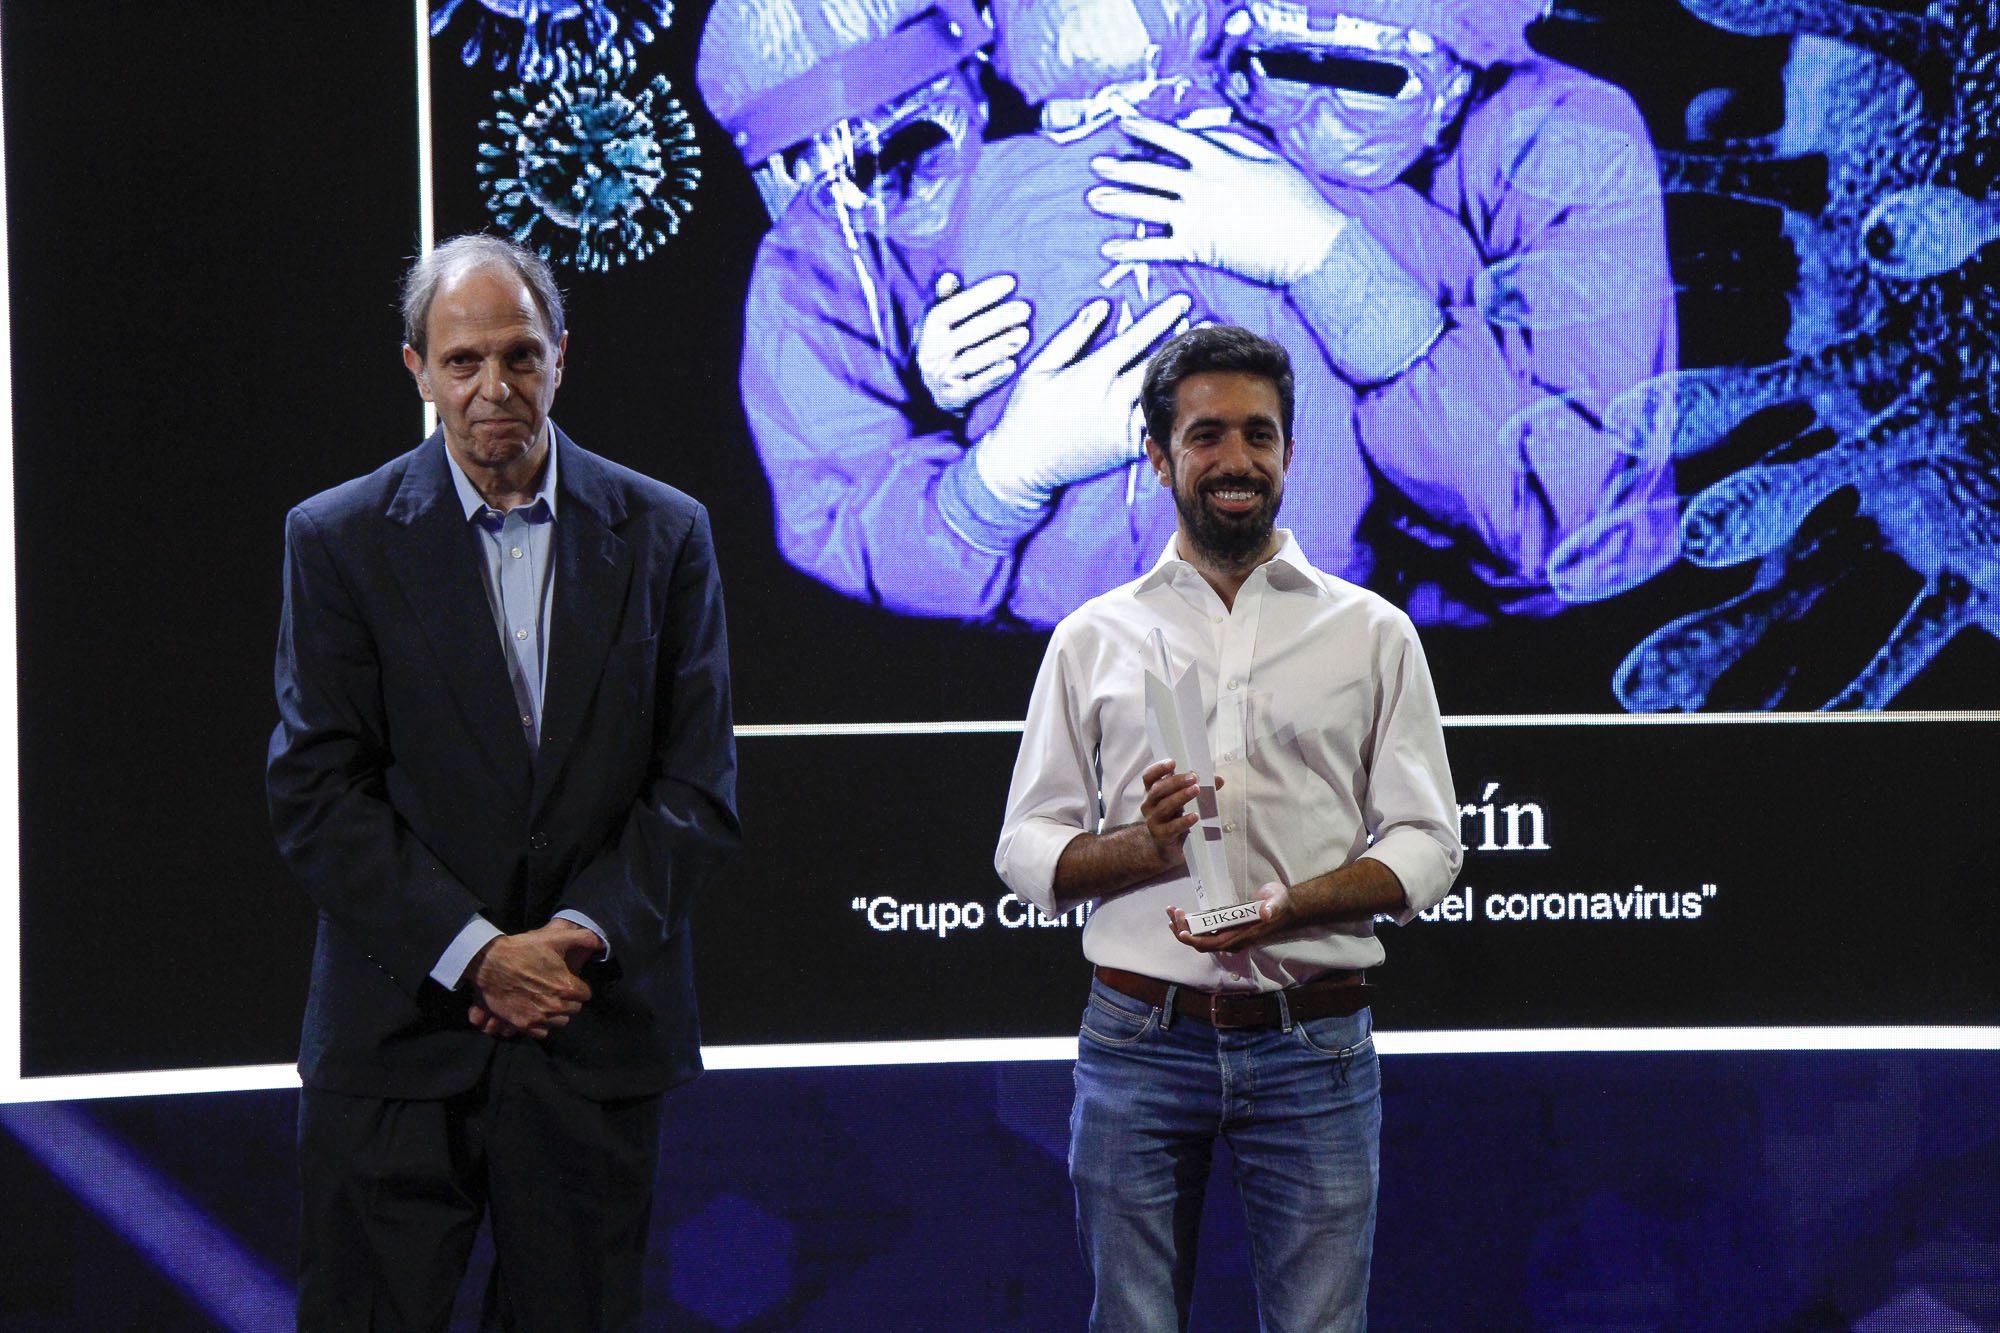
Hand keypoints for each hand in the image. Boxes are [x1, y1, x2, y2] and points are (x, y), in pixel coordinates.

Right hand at [465, 918, 598, 1038]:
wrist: (490, 962)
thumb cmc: (523, 949)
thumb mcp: (554, 938)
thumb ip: (583, 938)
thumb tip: (600, 942)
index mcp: (566, 986)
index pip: (585, 995)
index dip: (578, 987)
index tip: (568, 981)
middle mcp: (555, 1005)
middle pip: (574, 1009)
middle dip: (569, 1000)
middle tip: (556, 989)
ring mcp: (539, 1017)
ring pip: (560, 1022)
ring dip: (556, 1013)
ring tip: (546, 1000)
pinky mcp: (523, 1024)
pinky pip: (542, 1032)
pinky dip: (540, 1024)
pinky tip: (535, 1010)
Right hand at [917, 272, 1032, 412]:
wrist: (939, 394)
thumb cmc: (949, 349)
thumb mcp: (943, 325)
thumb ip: (949, 301)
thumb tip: (949, 277)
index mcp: (929, 329)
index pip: (954, 307)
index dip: (981, 294)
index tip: (1010, 282)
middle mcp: (930, 353)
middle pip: (967, 333)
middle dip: (998, 319)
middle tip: (1025, 309)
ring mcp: (939, 377)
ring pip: (971, 360)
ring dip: (999, 347)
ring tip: (1024, 335)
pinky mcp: (952, 398)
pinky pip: (975, 386)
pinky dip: (994, 376)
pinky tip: (1013, 365)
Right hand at [972, 289, 1191, 506]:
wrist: (1021, 466)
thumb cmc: (1026, 413)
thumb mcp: (1040, 368)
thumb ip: (1073, 336)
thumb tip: (1100, 307)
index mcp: (1091, 376)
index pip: (1135, 340)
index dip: (1161, 318)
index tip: (1181, 301)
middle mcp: (1111, 402)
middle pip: (1159, 366)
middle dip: (1184, 343)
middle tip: (1208, 326)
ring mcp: (1121, 428)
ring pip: (1161, 398)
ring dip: (1182, 377)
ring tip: (1201, 358)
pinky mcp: (1125, 450)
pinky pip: (1154, 426)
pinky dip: (1170, 409)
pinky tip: (1186, 395)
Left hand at [1088, 117, 1347, 286]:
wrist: (1310, 242)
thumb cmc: (1297, 201)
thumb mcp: (1269, 159)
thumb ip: (1235, 143)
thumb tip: (1207, 134)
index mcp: (1219, 160)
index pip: (1172, 139)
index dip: (1145, 131)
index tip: (1124, 125)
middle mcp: (1201, 185)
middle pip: (1150, 173)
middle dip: (1120, 168)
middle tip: (1097, 165)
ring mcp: (1196, 217)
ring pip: (1145, 206)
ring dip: (1116, 202)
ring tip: (1094, 199)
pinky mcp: (1198, 249)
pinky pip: (1155, 248)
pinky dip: (1130, 248)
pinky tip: (1109, 248)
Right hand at [1136, 759, 1227, 872]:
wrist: (1165, 848)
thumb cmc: (1175, 818)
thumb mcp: (1184, 801)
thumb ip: (1198, 788)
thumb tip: (1218, 779)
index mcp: (1152, 792)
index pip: (1149, 777)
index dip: (1158, 768)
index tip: (1173, 762)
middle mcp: (1149, 805)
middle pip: (1158, 790)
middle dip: (1176, 782)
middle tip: (1193, 777)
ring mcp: (1153, 821)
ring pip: (1165, 807)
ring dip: (1181, 797)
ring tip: (1196, 790)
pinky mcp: (1162, 836)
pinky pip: (1172, 827)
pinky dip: (1184, 821)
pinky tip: (1195, 816)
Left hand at [1167, 880, 1290, 952]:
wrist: (1284, 907)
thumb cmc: (1279, 904)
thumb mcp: (1277, 902)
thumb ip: (1272, 907)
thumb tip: (1266, 913)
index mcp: (1242, 936)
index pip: (1215, 944)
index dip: (1197, 941)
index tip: (1182, 932)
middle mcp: (1233, 939)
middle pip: (1202, 944)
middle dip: (1184, 932)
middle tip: (1173, 913)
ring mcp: (1229, 934)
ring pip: (1201, 939)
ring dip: (1183, 928)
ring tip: (1172, 912)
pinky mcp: (1226, 928)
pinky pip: (1204, 932)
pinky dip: (1190, 925)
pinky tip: (1181, 915)